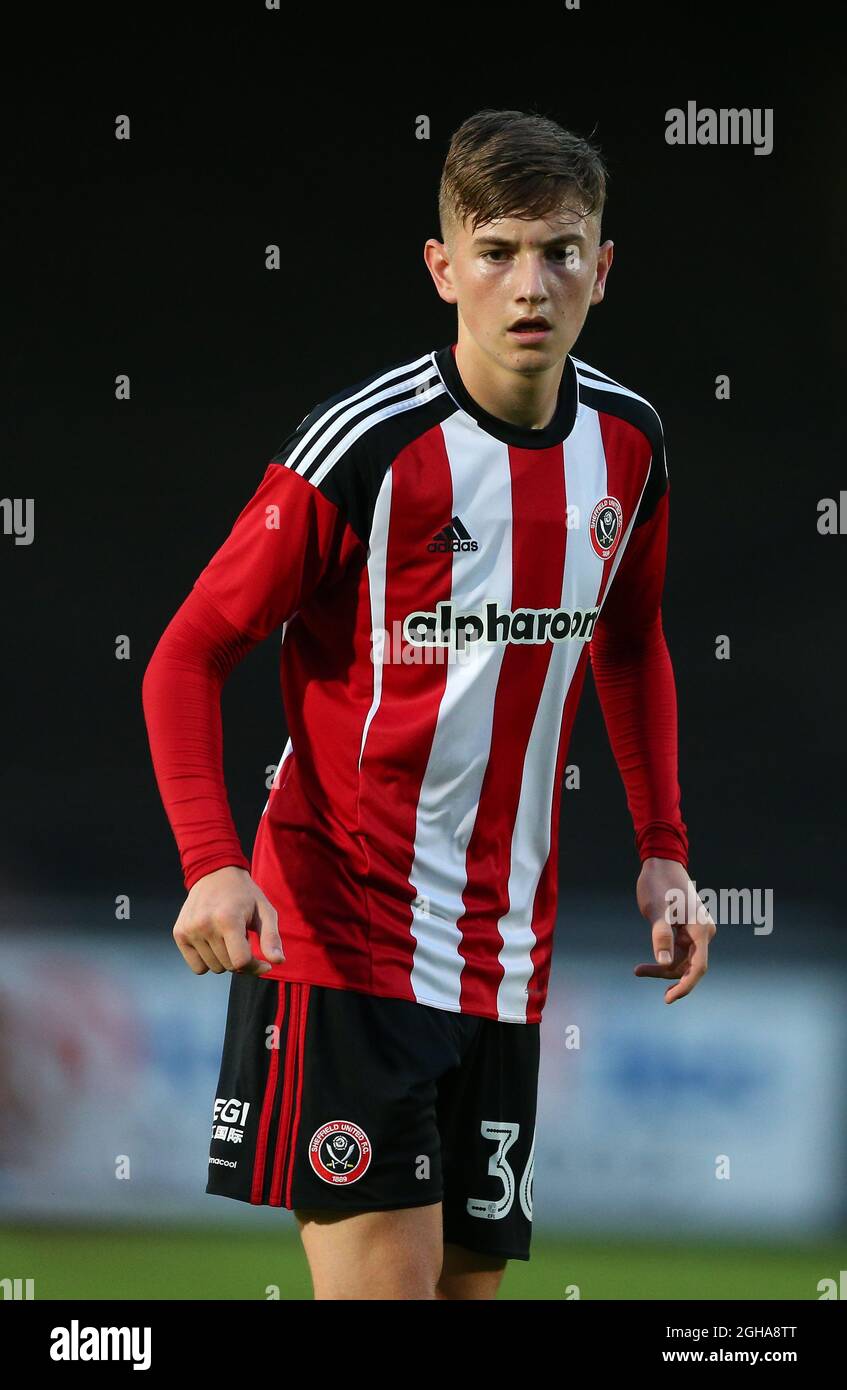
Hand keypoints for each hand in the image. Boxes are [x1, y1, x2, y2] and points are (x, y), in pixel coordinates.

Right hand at [172, 865, 284, 975]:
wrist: (215, 873)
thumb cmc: (244, 894)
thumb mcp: (265, 911)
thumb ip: (271, 937)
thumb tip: (278, 962)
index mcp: (228, 919)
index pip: (241, 962)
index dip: (255, 966)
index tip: (263, 962)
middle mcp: (205, 925)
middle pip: (229, 966)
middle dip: (241, 960)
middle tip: (243, 941)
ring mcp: (189, 930)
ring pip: (214, 968)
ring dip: (225, 959)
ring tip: (227, 938)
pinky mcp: (179, 933)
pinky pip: (197, 967)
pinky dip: (208, 961)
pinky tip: (214, 943)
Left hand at [633, 857, 715, 1003]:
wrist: (660, 863)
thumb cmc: (658, 884)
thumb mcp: (657, 911)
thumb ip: (661, 936)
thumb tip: (664, 963)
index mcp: (701, 929)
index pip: (698, 967)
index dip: (685, 986)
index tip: (669, 999)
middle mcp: (704, 932)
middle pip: (689, 966)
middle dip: (667, 975)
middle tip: (639, 972)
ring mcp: (697, 932)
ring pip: (682, 961)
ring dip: (663, 968)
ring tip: (638, 969)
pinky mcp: (687, 930)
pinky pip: (679, 952)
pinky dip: (664, 958)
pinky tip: (646, 964)